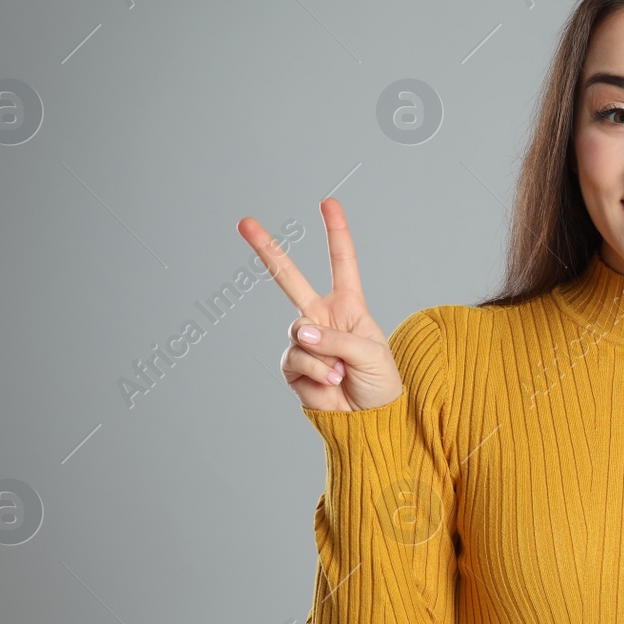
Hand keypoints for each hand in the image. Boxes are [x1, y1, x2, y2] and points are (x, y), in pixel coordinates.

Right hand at [237, 197, 402, 411]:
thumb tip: (301, 333)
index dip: (336, 232)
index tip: (328, 203)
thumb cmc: (379, 383)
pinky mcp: (293, 366)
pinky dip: (315, 372)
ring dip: (323, 356)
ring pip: (297, 331)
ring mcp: (305, 341)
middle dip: (266, 249)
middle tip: (245, 222)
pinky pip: (294, 358)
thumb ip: (337, 338)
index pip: (341, 262)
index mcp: (348, 306)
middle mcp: (322, 318)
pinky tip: (330, 384)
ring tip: (341, 373)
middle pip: (289, 278)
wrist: (368, 421)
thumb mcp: (371, 353)